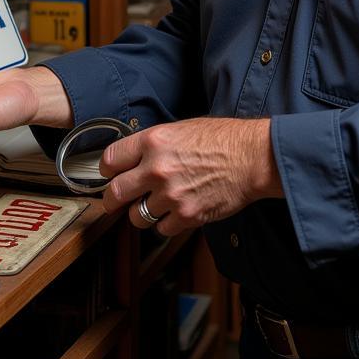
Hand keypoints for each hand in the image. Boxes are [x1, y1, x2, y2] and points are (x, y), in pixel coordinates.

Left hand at [99, 117, 282, 235]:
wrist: (251, 157)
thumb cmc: (221, 139)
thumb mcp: (180, 129)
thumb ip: (154, 145)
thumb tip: (133, 160)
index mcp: (153, 142)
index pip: (110, 160)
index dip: (107, 170)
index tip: (109, 175)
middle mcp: (157, 169)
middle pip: (115, 193)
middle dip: (111, 199)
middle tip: (114, 201)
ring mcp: (171, 195)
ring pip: (137, 216)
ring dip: (142, 212)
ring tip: (155, 204)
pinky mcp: (186, 216)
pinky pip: (161, 229)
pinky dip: (166, 224)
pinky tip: (176, 211)